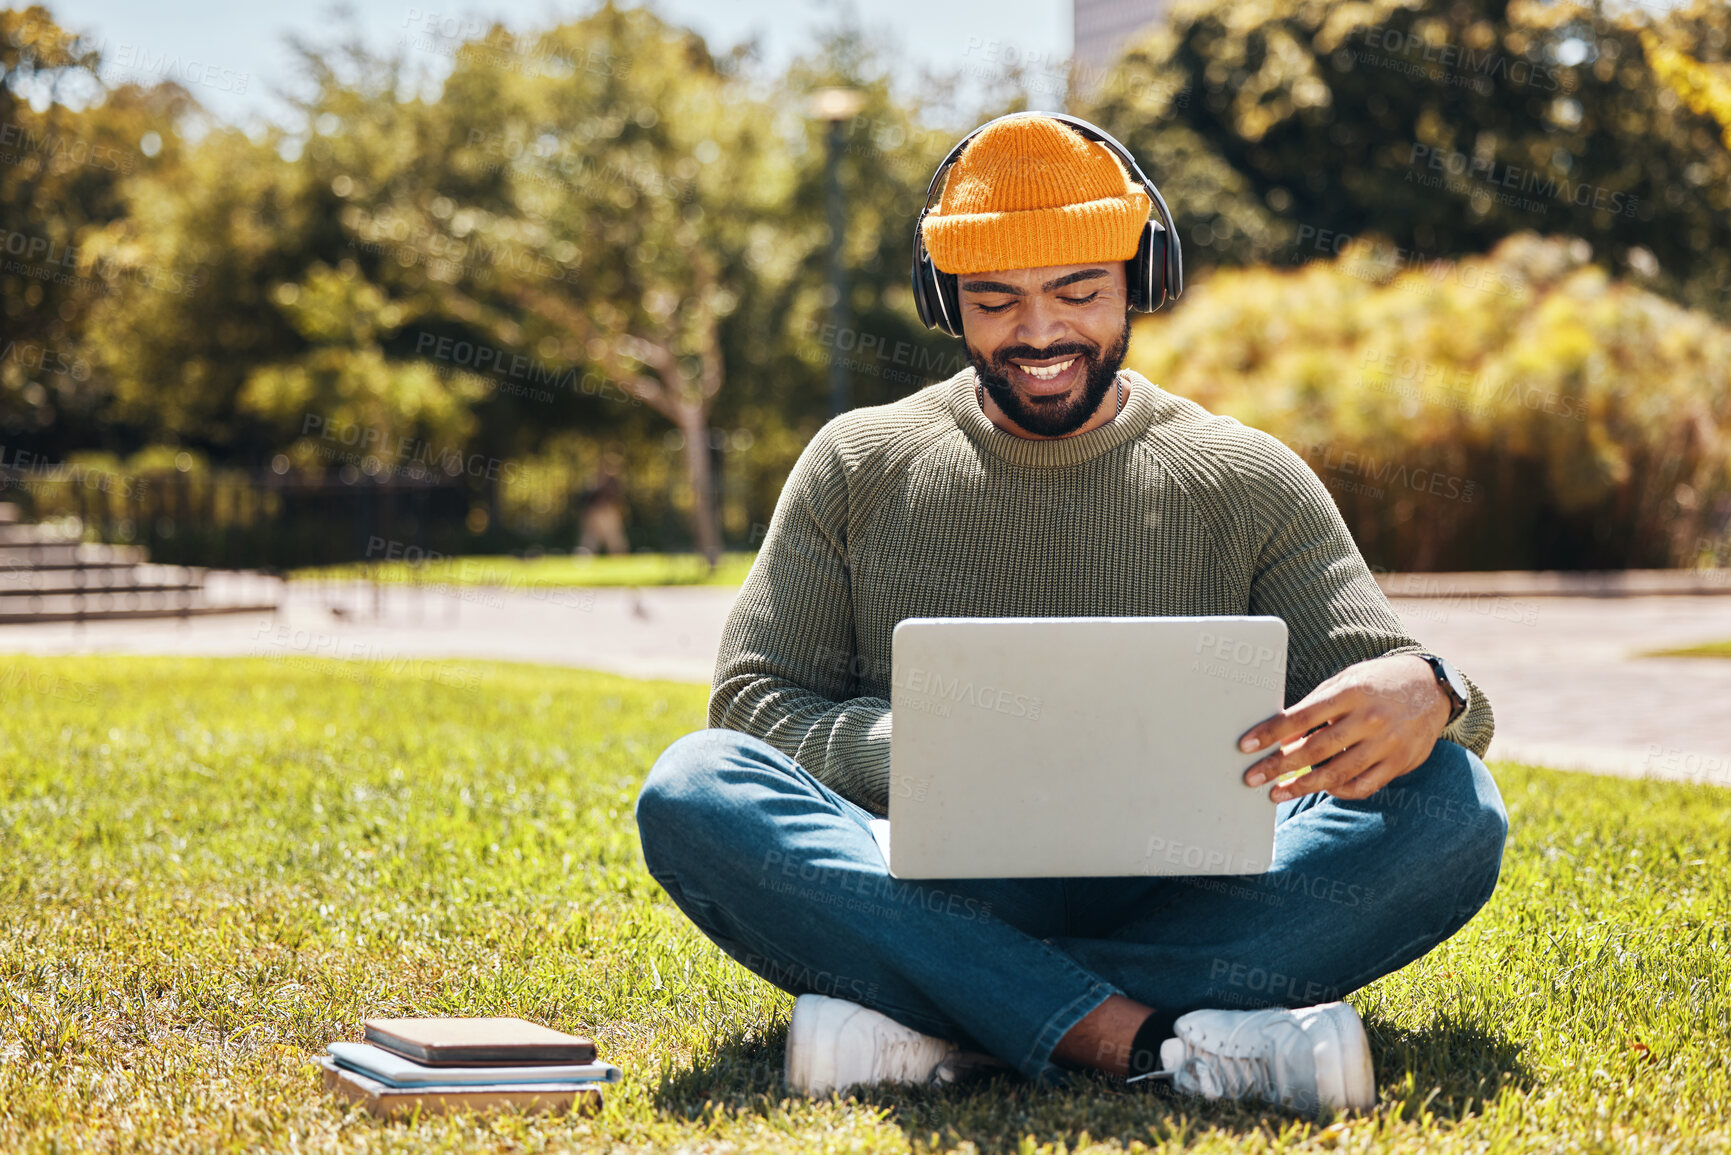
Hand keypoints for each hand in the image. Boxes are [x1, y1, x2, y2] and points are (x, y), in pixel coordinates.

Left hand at [1239, 654, 1452, 802]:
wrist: (1432, 687)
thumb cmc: (1377, 683)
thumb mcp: (1346, 682)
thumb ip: (1316, 706)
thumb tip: (1283, 736)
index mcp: (1351, 692)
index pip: (1301, 716)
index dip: (1271, 733)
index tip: (1246, 746)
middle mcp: (1370, 719)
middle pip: (1315, 750)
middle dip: (1279, 766)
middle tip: (1252, 778)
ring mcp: (1387, 744)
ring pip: (1337, 774)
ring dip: (1302, 786)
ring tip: (1277, 793)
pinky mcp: (1400, 763)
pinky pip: (1363, 786)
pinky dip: (1338, 791)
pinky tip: (1320, 789)